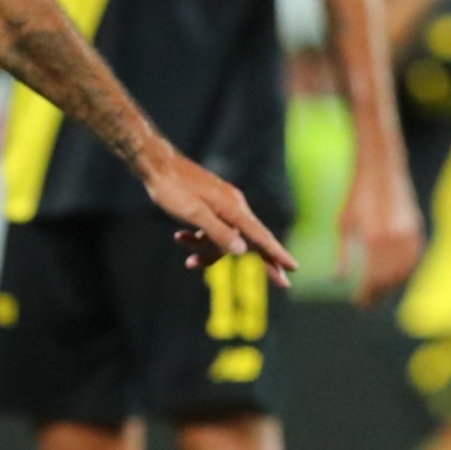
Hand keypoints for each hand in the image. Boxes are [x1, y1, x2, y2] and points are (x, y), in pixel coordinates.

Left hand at [143, 148, 298, 286]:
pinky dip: (198, 238)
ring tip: (188, 262)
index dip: (277, 254)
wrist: (156, 165)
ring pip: (224, 238)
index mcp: (233, 208)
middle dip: (260, 262)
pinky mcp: (210, 204)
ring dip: (207, 251)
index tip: (293, 267)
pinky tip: (179, 238)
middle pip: (250, 240)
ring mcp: (222, 205)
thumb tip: (242, 250)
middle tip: (282, 284)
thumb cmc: (172, 189)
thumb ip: (218, 232)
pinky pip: (211, 228)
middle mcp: (233, 206)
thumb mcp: (194, 213)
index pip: (260, 236)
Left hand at [340, 159, 423, 306]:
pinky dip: (405, 272)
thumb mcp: (344, 224)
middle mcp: (394, 240)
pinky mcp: (417, 229)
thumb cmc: (358, 196)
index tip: (359, 304)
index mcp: (373, 240)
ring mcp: (408, 235)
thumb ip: (343, 255)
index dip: (366, 294)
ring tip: (379, 293)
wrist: (382, 170)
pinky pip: (414, 259)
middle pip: (388, 279)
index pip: (372, 278)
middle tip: (368, 303)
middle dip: (378, 294)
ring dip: (392, 286)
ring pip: (404, 272)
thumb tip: (338, 280)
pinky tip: (395, 278)